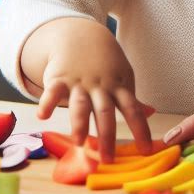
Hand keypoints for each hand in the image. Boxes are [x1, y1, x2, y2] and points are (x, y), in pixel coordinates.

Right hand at [23, 17, 154, 161]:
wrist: (81, 34)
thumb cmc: (105, 62)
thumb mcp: (123, 76)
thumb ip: (132, 98)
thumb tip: (150, 112)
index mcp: (118, 87)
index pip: (133, 109)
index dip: (140, 129)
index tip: (145, 151)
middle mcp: (100, 86)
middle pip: (106, 112)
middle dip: (107, 136)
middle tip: (108, 159)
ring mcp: (79, 83)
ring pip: (80, 105)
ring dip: (80, 122)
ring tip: (79, 141)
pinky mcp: (59, 79)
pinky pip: (52, 91)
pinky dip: (46, 103)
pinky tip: (42, 116)